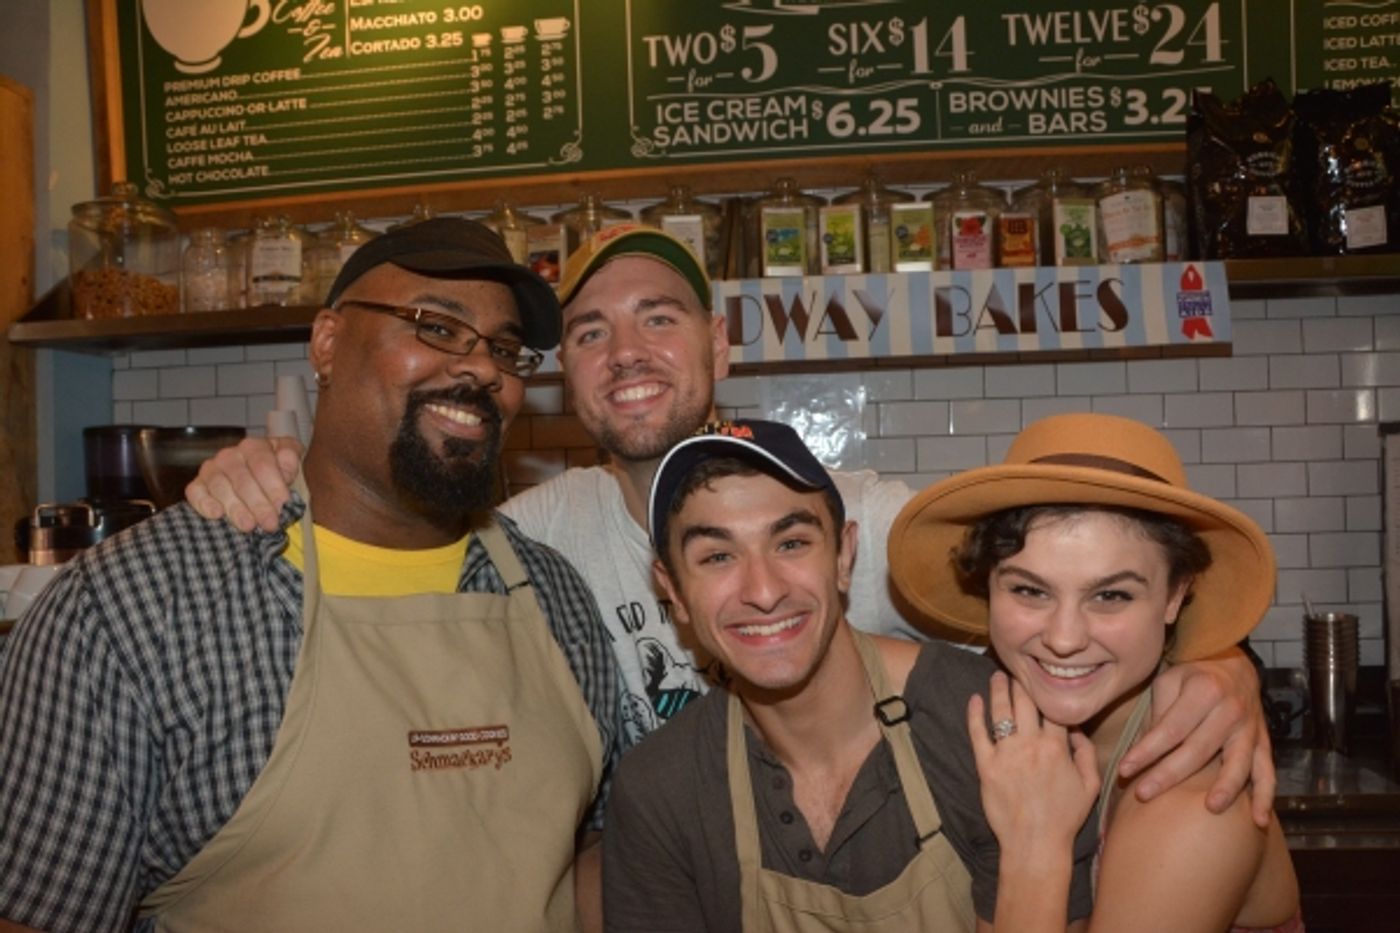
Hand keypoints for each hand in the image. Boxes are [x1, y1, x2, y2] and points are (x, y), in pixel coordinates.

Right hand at [185, 436, 303, 532]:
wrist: (259, 478)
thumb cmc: (278, 470)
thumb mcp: (291, 459)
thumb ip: (291, 459)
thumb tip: (287, 467)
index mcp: (254, 447)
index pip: (262, 464)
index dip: (273, 485)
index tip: (283, 504)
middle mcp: (230, 455)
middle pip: (242, 478)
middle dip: (257, 503)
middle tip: (269, 524)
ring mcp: (211, 469)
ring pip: (219, 486)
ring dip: (235, 508)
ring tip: (249, 526)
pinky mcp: (197, 485)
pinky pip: (195, 492)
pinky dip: (203, 503)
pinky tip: (216, 515)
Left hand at [967, 672, 1098, 847]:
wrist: (1035, 843)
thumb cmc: (1064, 817)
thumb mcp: (1090, 785)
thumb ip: (1087, 753)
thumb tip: (1076, 729)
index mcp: (1057, 747)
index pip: (1052, 708)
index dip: (1047, 690)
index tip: (1043, 677)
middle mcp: (1031, 745)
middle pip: (1024, 702)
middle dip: (1021, 681)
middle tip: (1017, 667)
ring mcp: (1006, 754)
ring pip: (1000, 711)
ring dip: (998, 689)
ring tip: (996, 676)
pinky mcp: (985, 766)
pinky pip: (977, 733)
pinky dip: (974, 714)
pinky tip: (973, 700)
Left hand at [1117, 647, 1274, 826]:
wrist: (1234, 665)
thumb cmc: (1193, 675)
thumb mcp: (1169, 681)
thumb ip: (1159, 713)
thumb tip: (1142, 749)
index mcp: (1204, 691)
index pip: (1170, 729)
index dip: (1146, 751)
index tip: (1124, 769)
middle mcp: (1230, 710)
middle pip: (1198, 750)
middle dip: (1168, 774)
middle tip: (1143, 794)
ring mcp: (1250, 729)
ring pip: (1238, 763)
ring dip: (1225, 787)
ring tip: (1210, 808)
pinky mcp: (1263, 743)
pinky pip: (1267, 772)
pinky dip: (1266, 796)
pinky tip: (1260, 820)